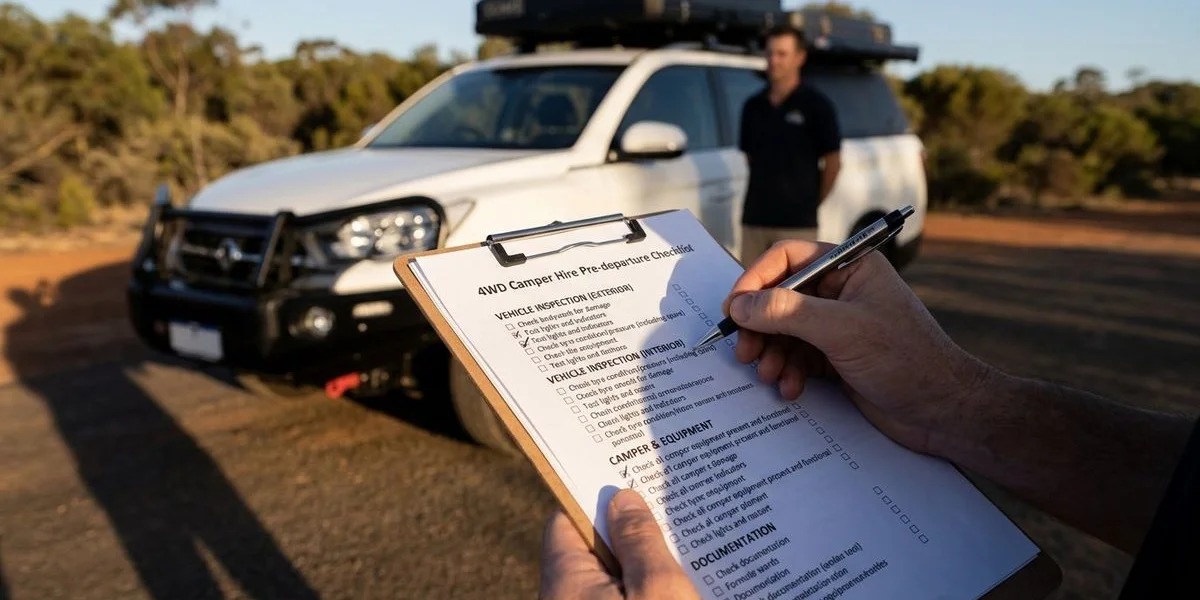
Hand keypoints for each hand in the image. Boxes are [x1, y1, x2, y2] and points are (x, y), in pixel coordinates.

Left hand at [539, 489, 700, 599]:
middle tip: (665, 505)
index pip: (567, 521)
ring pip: (612, 577)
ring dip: (643, 562)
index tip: (625, 477)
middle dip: (628, 528)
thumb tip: (624, 499)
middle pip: (593, 548)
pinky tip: (682, 580)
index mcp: (566, 582)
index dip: (596, 496)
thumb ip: (640, 541)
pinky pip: (622, 597)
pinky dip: (645, 588)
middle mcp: (567, 599)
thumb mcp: (658, 589)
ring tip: (683, 541)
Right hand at [721, 240, 990, 454]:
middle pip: (779, 298)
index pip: (789, 258)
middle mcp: (842, 291)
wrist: (943, 411)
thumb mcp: (842, 330)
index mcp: (850, 267)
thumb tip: (741, 304)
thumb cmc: (907, 359)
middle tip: (743, 352)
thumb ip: (787, 313)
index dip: (756, 279)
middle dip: (759, 327)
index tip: (734, 308)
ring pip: (784, 332)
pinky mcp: (837, 358)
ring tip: (770, 375)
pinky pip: (797, 358)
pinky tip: (790, 389)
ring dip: (772, 354)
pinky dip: (788, 373)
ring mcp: (839, 326)